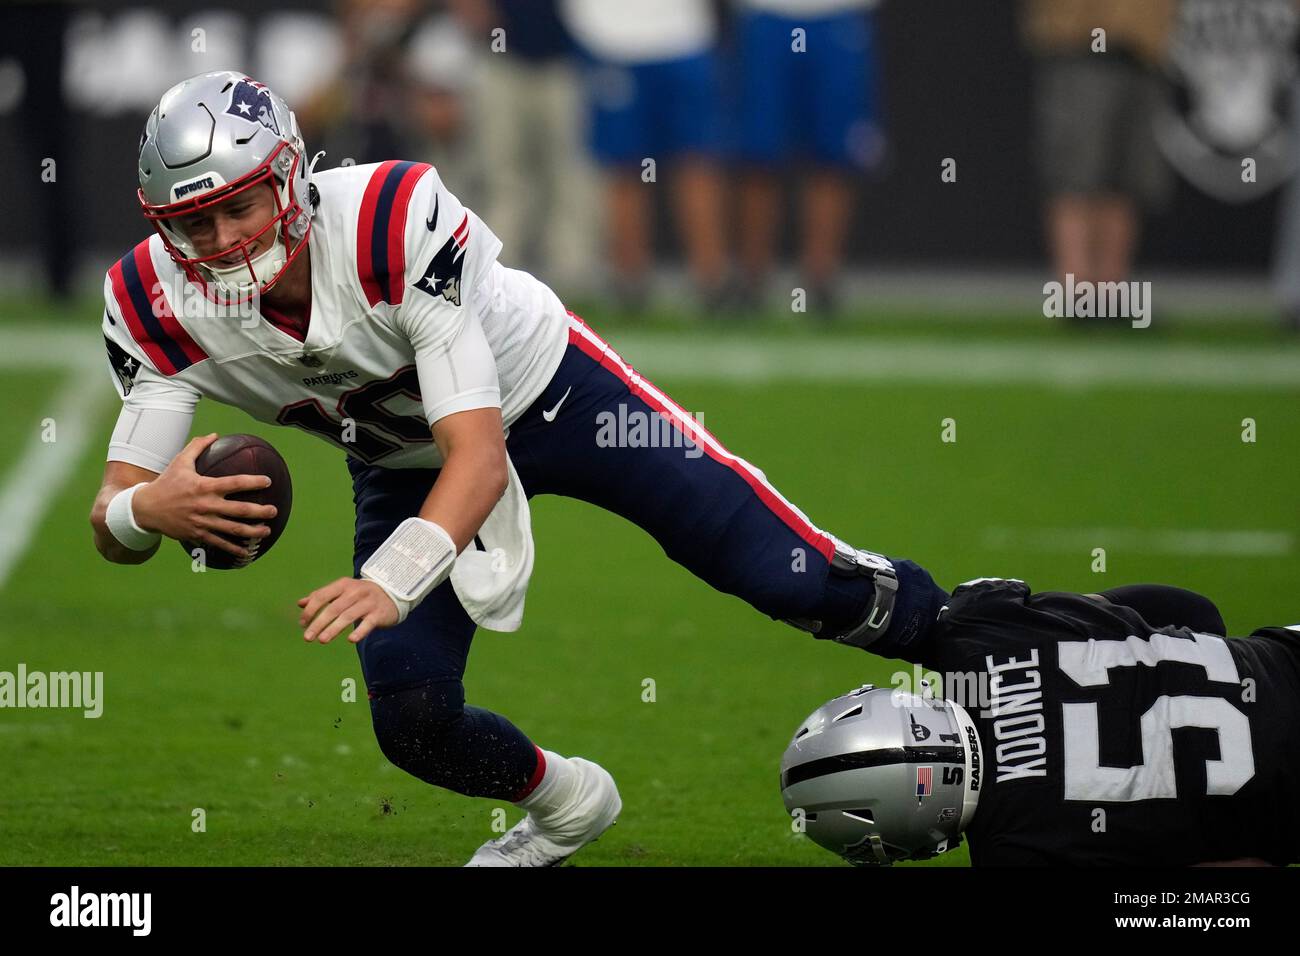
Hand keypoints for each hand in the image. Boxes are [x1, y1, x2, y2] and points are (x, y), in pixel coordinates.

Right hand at [132, 433, 277, 560]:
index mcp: (204, 487)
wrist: (146, 508)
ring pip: (232, 529)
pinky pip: (219, 543)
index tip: (268, 481)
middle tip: (274, 510)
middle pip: (238, 510)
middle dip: (259, 511)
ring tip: (267, 530)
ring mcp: (202, 522)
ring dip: (252, 531)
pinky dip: (234, 549)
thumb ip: (198, 447)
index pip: (234, 483)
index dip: (253, 482)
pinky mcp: (198, 535)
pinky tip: (248, 552)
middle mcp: (205, 505)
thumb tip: (214, 434)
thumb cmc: (166, 483)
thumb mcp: (180, 462)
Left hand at [298, 577, 399, 643]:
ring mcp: (368, 602)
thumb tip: (300, 603)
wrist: (391, 594)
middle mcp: (355, 592)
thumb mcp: (342, 591)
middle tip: (307, 637)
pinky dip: (360, 631)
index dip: (310, 610)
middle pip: (334, 608)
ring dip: (334, 629)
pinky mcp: (379, 613)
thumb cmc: (361, 595)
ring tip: (322, 640)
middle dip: (319, 623)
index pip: (322, 596)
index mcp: (343, 585)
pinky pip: (368, 623)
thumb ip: (322, 596)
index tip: (302, 624)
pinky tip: (351, 639)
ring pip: (348, 616)